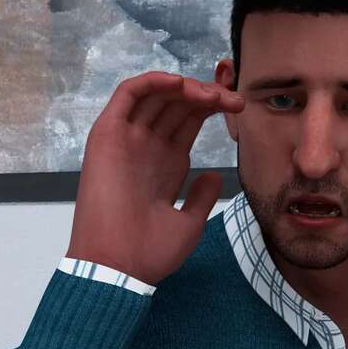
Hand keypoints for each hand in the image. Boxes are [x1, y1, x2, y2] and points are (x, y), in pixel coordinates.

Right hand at [66, 71, 244, 284]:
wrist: (119, 267)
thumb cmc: (150, 252)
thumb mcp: (189, 223)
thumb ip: (202, 197)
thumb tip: (215, 175)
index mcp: (165, 163)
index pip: (189, 119)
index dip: (214, 107)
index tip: (240, 107)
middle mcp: (147, 146)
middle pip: (177, 103)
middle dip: (208, 95)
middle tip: (234, 99)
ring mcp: (127, 139)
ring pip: (156, 94)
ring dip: (186, 86)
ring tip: (213, 95)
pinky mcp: (107, 135)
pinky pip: (127, 95)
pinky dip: (152, 81)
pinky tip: (179, 83)